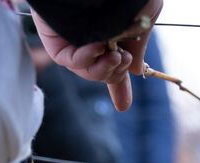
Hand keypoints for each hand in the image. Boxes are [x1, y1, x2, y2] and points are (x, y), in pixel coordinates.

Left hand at [32, 0, 162, 110]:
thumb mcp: (143, 18)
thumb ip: (139, 46)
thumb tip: (134, 70)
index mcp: (112, 34)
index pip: (114, 66)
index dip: (119, 87)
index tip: (123, 106)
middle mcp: (92, 38)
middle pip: (101, 74)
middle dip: (116, 75)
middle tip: (124, 60)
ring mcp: (73, 40)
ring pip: (87, 71)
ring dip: (104, 70)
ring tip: (115, 56)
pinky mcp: (55, 40)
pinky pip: (70, 61)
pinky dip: (86, 59)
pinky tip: (97, 46)